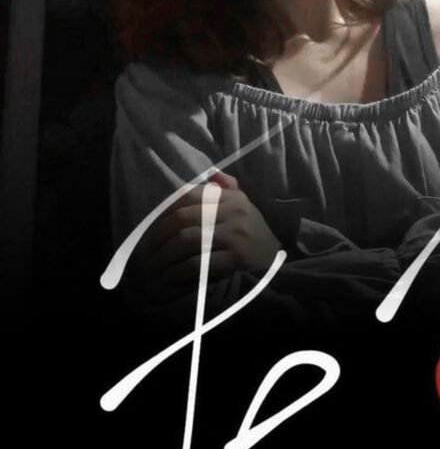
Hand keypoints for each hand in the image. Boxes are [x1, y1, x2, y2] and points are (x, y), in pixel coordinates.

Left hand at [130, 170, 281, 304]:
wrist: (281, 265)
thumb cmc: (256, 237)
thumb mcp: (245, 208)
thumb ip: (228, 189)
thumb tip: (211, 172)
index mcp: (231, 198)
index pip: (188, 195)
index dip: (164, 211)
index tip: (152, 228)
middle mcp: (233, 212)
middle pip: (182, 218)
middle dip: (159, 235)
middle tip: (149, 250)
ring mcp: (235, 235)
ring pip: (186, 239)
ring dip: (164, 255)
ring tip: (155, 265)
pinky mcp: (236, 258)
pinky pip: (197, 263)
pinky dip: (178, 271)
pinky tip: (170, 276)